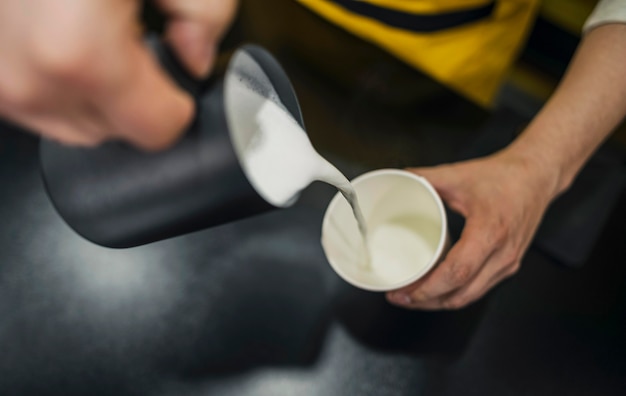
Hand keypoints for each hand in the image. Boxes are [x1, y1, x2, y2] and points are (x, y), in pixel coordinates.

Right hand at [0, 0, 236, 149]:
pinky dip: (59, 75)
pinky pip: (36, 97)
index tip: (177, 75)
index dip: (178, 101)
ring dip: (95, 89)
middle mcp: (26, 78)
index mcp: (79, 53)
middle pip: (113, 132)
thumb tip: (195, 57)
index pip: (158, 130)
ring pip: (71, 121)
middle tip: (129, 33)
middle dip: (134, 95)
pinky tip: (62, 26)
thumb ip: (205, 13)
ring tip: (91, 24)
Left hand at [386, 149, 560, 309]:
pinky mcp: (509, 264)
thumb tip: (398, 182)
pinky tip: (438, 289)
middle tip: (400, 296)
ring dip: (440, 301)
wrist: (537, 176)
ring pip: (470, 296)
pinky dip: (456, 294)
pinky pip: (479, 288)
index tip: (406, 291)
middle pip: (462, 294)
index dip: (429, 288)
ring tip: (413, 296)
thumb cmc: (504, 176)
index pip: (458, 273)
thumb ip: (424, 178)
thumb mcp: (458, 175)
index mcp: (489, 231)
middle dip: (427, 301)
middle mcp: (503, 253)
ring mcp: (508, 262)